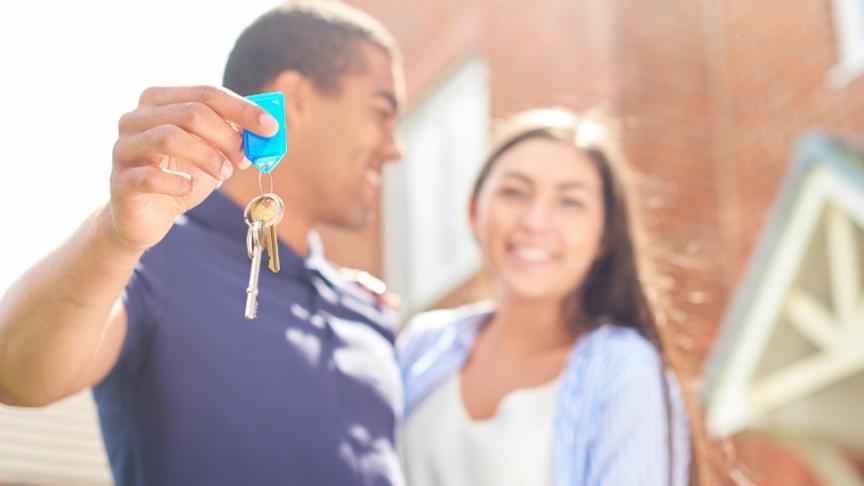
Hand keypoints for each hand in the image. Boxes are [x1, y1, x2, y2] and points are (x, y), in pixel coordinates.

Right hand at [108, 86, 277, 250]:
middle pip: (190, 113)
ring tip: (224, 174)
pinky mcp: (120, 180)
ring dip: (207, 157)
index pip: (206, 93)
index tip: (271, 128)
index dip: (242, 109)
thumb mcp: (213, 153)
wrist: (147, 216)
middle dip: (226, 136)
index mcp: (160, 101)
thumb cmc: (182, 175)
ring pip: (169, 137)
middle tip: (244, 159)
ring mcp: (123, 148)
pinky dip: (178, 182)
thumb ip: (234, 136)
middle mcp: (136, 117)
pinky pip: (150, 176)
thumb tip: (266, 130)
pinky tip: (189, 187)